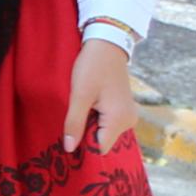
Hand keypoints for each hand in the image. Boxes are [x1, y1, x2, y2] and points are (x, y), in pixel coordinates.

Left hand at [62, 35, 139, 152]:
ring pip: (103, 132)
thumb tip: (70, 149)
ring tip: (78, 112)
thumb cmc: (92, 68)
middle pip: (102, 141)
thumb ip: (74, 123)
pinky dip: (94, 120)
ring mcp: (128, 115)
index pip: (100, 149)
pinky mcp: (123, 109)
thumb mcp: (79, 96)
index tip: (67, 141)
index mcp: (119, 120)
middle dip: (85, 136)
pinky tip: (86, 109)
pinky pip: (107, 123)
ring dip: (88, 127)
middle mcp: (129, 121)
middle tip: (69, 124)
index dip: (83, 147)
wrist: (107, 45)